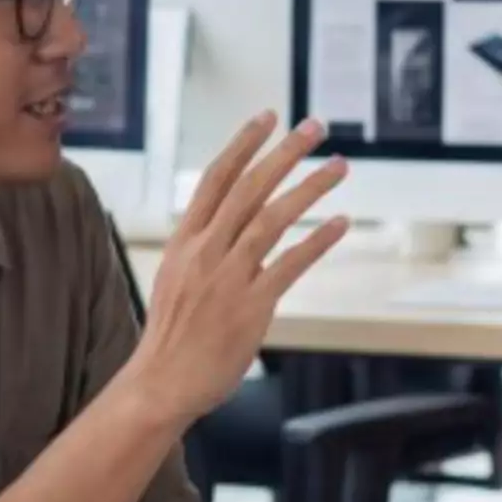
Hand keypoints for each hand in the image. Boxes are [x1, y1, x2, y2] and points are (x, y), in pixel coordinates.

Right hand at [127, 113, 351, 422]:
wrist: (160, 384)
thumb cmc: (173, 335)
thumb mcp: (177, 278)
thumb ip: (205, 249)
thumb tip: (238, 227)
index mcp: (185, 242)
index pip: (216, 180)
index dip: (243, 144)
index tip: (267, 117)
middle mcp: (205, 252)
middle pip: (249, 188)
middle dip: (283, 152)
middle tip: (314, 125)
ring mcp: (228, 278)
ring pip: (272, 218)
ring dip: (309, 188)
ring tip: (338, 165)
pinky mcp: (250, 306)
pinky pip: (289, 264)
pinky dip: (317, 240)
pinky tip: (340, 221)